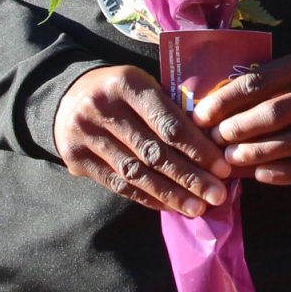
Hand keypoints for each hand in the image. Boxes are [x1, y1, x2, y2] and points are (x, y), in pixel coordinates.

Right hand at [54, 64, 231, 216]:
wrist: (67, 97)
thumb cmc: (122, 92)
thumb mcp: (144, 85)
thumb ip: (172, 109)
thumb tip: (215, 146)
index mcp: (128, 84)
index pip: (169, 124)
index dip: (198, 149)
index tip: (223, 169)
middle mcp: (104, 108)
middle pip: (154, 152)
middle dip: (190, 177)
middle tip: (217, 195)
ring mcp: (86, 135)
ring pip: (136, 173)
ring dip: (171, 194)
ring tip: (197, 207)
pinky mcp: (76, 158)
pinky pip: (118, 184)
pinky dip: (147, 197)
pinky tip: (169, 206)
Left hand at [191, 45, 290, 185]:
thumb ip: (269, 81)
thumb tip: (216, 109)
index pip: (263, 80)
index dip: (228, 100)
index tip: (202, 115)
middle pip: (279, 112)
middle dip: (240, 128)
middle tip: (215, 140)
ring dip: (258, 153)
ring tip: (232, 158)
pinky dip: (286, 173)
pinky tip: (261, 174)